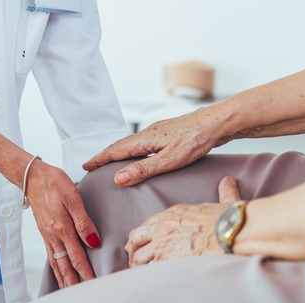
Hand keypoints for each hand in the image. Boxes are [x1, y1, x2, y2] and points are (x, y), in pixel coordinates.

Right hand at [26, 160, 100, 287]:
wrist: (31, 176)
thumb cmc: (53, 182)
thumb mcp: (73, 197)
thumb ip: (84, 221)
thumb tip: (93, 242)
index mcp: (62, 228)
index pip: (77, 256)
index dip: (86, 271)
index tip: (94, 283)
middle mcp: (53, 235)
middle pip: (65, 265)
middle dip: (74, 281)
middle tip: (82, 296)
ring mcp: (47, 235)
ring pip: (56, 262)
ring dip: (63, 278)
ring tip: (69, 291)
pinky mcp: (44, 231)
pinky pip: (50, 254)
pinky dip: (55, 267)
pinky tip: (59, 271)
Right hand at [83, 108, 227, 186]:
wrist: (218, 123)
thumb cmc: (196, 140)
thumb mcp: (169, 160)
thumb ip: (143, 169)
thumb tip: (118, 178)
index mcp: (146, 139)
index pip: (116, 151)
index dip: (100, 159)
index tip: (86, 166)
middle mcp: (150, 133)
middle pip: (121, 145)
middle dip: (105, 155)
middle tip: (93, 165)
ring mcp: (159, 132)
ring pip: (133, 143)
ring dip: (119, 152)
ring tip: (111, 161)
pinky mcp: (169, 134)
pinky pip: (144, 142)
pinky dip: (133, 150)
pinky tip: (140, 154)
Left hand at [125, 176, 240, 266]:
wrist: (230, 233)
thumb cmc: (229, 219)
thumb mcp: (225, 202)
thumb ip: (224, 192)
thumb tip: (228, 181)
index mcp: (174, 213)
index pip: (149, 223)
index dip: (144, 233)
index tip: (143, 241)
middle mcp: (163, 227)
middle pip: (136, 238)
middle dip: (133, 248)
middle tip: (135, 257)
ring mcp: (162, 244)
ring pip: (138, 256)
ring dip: (138, 264)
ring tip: (141, 272)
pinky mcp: (166, 260)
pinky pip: (148, 270)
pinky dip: (147, 275)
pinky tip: (149, 281)